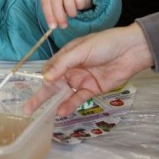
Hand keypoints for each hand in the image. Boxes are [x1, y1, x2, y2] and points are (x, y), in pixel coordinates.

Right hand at [23, 23, 153, 115]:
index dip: (42, 79)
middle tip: (28, 109)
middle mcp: (71, 69)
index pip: (49, 69)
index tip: (38, 87)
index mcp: (66, 56)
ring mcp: (81, 80)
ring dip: (54, 103)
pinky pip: (78, 99)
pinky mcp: (92, 90)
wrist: (131, 50)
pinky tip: (61, 111)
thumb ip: (63, 64)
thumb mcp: (81, 50)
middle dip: (40, 96)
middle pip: (53, 85)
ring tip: (43, 114)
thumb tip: (45, 78)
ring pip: (64, 94)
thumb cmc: (104, 44)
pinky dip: (69, 105)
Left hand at [41, 0, 94, 28]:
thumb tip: (54, 26)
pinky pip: (79, 2)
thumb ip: (53, 12)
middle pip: (56, 4)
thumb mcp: (56, 3)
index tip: (52, 27)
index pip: (45, 3)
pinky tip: (79, 4)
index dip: (49, 16)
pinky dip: (80, 6)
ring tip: (72, 13)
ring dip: (72, 13)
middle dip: (60, 18)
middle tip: (64, 26)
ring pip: (69, 4)